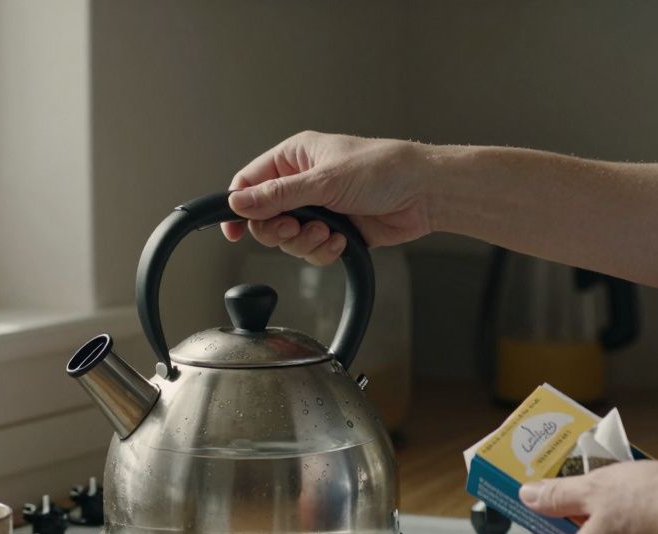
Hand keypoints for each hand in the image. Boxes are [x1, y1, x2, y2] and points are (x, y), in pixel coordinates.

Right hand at [222, 131, 434, 264]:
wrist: (423, 193)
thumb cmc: (382, 169)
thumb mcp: (323, 181)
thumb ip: (277, 196)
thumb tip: (238, 204)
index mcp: (294, 158)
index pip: (249, 183)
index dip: (239, 208)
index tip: (234, 230)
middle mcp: (302, 183)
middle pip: (266, 217)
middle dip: (279, 230)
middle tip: (294, 229)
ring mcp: (319, 209)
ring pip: (289, 239)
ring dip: (306, 242)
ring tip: (329, 233)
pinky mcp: (335, 231)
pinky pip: (312, 251)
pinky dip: (324, 250)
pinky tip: (342, 240)